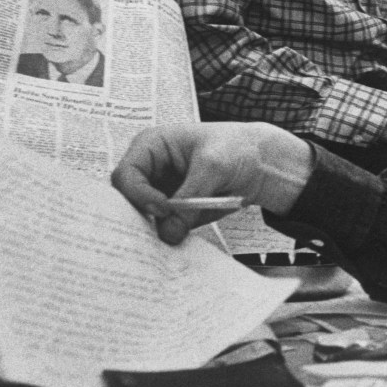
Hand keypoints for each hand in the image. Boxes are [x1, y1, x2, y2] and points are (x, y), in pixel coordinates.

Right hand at [111, 123, 313, 244]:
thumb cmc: (236, 147)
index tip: (163, 208)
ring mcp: (159, 192)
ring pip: (142, 219)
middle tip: (159, 233)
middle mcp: (149, 170)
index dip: (138, 195)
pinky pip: (162, 229)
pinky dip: (169, 236)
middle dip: (140, 218)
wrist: (261, 162)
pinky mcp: (173, 211)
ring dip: (154, 231)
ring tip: (173, 238)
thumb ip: (189, 200)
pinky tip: (179, 240)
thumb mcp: (212, 167)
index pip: (125, 175)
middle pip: (126, 201)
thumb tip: (167, 234)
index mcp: (150, 146)